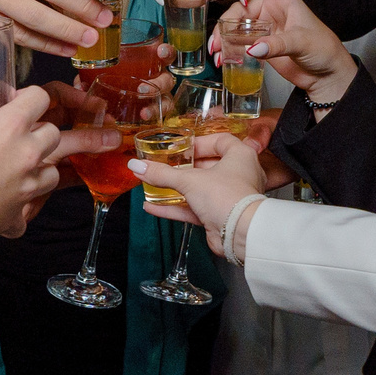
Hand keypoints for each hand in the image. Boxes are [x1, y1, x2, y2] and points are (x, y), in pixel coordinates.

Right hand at [0, 87, 63, 243]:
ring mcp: (27, 185)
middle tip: (20, 136)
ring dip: (41, 168)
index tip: (16, 102)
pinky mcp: (19, 212)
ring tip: (22, 170)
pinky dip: (21, 207)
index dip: (29, 96)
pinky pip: (29, 209)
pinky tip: (6, 206)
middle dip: (41, 132)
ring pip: (53, 171)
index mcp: (8, 128)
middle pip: (53, 134)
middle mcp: (26, 154)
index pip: (39, 98)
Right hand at [128, 131, 262, 251]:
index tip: (180, 147)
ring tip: (155, 184)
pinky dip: (175, 207)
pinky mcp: (219, 216)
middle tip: (165, 165)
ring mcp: (229, 196)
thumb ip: (161, 173)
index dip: (199, 143)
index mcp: (240, 156)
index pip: (220, 141)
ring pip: (200, 189)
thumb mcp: (189, 180)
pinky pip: (195, 208)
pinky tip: (152, 207)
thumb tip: (135, 165)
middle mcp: (238, 174)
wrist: (239, 233)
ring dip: (177, 188)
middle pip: (208, 166)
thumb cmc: (224, 196)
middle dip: (184, 167)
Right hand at [219, 0, 353, 96]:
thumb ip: (277, 45)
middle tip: (219, 39)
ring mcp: (264, 27)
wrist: (326, 75)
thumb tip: (252, 49)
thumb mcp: (302, 42)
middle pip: (240, 4)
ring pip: (235, 24)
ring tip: (216, 51)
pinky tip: (221, 59)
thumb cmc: (323, 49)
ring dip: (222, 36)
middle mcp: (270, 9)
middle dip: (226, 20)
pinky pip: (238, 42)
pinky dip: (227, 49)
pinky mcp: (260, 45)